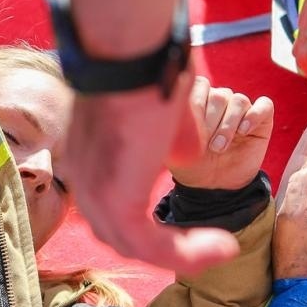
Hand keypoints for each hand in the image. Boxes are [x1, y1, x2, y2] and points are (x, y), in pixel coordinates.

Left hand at [63, 72, 239, 275]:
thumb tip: (187, 154)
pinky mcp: (116, 200)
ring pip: (137, 246)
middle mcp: (83, 180)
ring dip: (184, 254)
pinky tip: (221, 244)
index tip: (191, 231)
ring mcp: (95, 193)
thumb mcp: (166, 117)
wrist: (131, 53)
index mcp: (88, 161)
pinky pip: (151, 246)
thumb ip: (172, 142)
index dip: (150, 227)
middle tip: (210, 247)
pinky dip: (187, 252)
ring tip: (223, 249)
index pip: (112, 211)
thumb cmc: (148, 67)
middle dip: (168, 247)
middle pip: (122, 235)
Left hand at [168, 77, 273, 191]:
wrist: (213, 185)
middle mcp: (221, 100)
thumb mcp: (174, 147)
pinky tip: (243, 132)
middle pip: (219, 95)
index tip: (191, 127)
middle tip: (206, 145)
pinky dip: (254, 115)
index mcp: (199, 100)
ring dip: (228, 125)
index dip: (196, 104)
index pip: (199, 85)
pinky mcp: (262, 119)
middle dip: (211, 120)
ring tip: (219, 147)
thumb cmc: (192, 163)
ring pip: (238, 101)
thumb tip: (164, 109)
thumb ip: (169, 126)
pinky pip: (264, 106)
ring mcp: (241, 109)